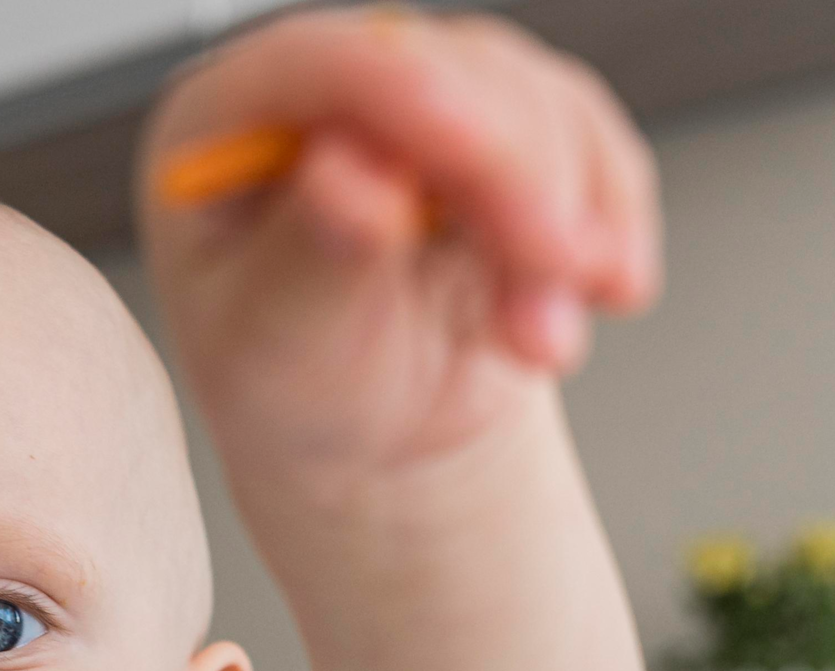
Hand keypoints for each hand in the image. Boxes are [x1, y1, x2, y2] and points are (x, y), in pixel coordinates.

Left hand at [140, 7, 659, 479]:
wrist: (371, 439)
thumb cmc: (298, 393)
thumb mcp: (279, 350)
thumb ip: (309, 258)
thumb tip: (348, 173)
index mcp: (224, 126)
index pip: (322, 67)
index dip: (409, 97)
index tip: (475, 156)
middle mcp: (328, 92)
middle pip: (451, 74)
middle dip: (517, 181)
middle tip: (552, 276)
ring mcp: (427, 100)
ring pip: (536, 102)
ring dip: (567, 224)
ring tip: (544, 341)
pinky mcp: (508, 130)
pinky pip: (587, 140)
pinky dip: (610, 219)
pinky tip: (605, 292)